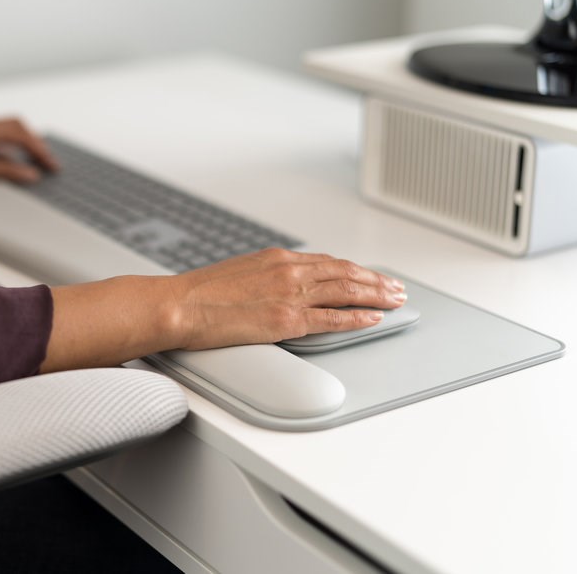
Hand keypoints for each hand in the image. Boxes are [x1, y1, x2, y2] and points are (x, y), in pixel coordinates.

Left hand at [0, 118, 58, 183]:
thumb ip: (7, 172)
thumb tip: (30, 174)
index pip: (22, 135)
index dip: (40, 151)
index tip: (52, 166)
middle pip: (17, 126)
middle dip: (34, 142)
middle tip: (45, 160)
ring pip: (4, 130)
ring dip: (21, 142)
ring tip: (31, 159)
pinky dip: (6, 146)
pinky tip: (6, 160)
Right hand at [170, 248, 405, 349]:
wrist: (179, 304)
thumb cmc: (199, 293)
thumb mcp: (238, 273)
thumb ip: (264, 277)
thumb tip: (276, 287)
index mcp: (276, 258)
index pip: (327, 262)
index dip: (354, 270)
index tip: (370, 275)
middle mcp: (288, 271)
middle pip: (345, 272)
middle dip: (375, 280)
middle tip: (396, 287)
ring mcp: (289, 294)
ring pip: (346, 291)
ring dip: (376, 295)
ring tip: (395, 300)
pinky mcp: (286, 319)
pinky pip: (332, 318)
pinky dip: (357, 317)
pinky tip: (373, 318)